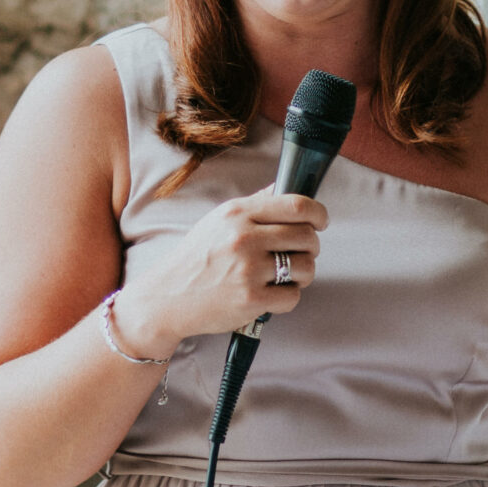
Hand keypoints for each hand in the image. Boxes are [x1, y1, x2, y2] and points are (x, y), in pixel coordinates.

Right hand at [110, 185, 328, 353]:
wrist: (167, 297)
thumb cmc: (195, 258)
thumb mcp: (219, 220)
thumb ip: (255, 204)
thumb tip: (286, 186)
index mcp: (237, 213)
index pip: (297, 205)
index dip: (318, 213)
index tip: (320, 221)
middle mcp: (244, 238)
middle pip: (307, 236)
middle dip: (311, 246)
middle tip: (299, 253)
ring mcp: (248, 269)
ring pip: (306, 267)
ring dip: (303, 273)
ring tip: (285, 275)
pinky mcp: (252, 299)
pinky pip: (293, 296)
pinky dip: (287, 297)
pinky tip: (271, 294)